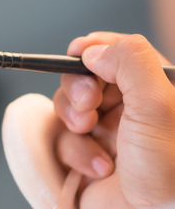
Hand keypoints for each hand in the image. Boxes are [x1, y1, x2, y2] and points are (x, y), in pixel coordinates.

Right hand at [53, 32, 174, 207]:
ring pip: (68, 106)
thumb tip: (94, 49)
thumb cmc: (169, 176)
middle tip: (88, 104)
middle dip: (79, 89)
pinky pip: (62, 139)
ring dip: (73, 122)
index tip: (79, 55)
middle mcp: (133, 109)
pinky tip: (99, 167)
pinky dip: (75, 152)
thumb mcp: (158, 107)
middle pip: (85, 76)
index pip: (120, 52)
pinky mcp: (87, 156)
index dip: (95, 49)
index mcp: (158, 91)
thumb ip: (131, 63)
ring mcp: (108, 133)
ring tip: (90, 136)